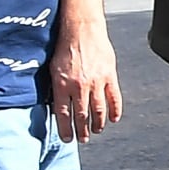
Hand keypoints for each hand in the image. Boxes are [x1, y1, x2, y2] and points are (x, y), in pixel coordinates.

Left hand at [50, 21, 120, 140]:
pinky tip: (113, 119)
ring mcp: (96, 82)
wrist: (81, 29)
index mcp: (61, 85)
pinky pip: (114, 98)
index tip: (67, 138)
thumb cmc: (64, 46)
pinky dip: (115, 110)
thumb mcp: (53, 68)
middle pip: (81, 115)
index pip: (63, 114)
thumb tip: (57, 105)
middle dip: (82, 130)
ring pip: (98, 110)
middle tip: (83, 139)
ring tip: (97, 131)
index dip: (65, 129)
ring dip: (98, 123)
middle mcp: (78, 86)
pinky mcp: (109, 76)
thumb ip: (57, 87)